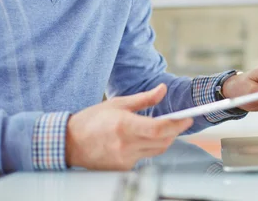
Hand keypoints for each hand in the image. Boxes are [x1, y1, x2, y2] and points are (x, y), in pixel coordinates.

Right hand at [65, 84, 192, 169]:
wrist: (69, 143)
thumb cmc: (91, 121)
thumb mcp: (117, 103)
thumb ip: (144, 99)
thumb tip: (163, 89)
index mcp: (124, 126)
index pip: (159, 129)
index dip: (177, 124)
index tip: (188, 118)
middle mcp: (126, 145)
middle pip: (163, 142)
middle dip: (174, 131)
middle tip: (179, 121)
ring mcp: (124, 159)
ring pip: (156, 151)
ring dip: (163, 140)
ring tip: (161, 128)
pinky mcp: (123, 168)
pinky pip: (144, 157)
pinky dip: (148, 148)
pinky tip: (142, 139)